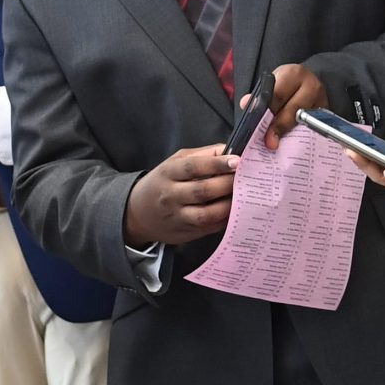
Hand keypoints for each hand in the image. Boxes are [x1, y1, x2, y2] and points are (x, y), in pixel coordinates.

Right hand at [123, 145, 238, 247]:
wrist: (137, 213)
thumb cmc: (162, 182)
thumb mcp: (174, 163)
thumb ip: (201, 156)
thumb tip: (228, 150)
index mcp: (168, 173)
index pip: (193, 167)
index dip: (216, 164)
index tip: (237, 161)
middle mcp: (170, 196)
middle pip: (202, 191)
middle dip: (227, 184)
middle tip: (247, 179)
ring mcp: (177, 217)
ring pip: (206, 215)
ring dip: (228, 206)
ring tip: (244, 197)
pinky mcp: (184, 234)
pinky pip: (209, 229)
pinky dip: (225, 220)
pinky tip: (236, 212)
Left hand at [263, 63, 327, 148]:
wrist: (308, 83)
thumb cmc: (286, 86)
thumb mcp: (272, 84)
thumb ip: (259, 96)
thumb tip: (246, 104)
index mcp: (293, 74)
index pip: (278, 95)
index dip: (268, 114)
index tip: (260, 131)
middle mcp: (311, 85)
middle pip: (294, 109)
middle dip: (280, 127)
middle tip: (270, 143)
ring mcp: (323, 100)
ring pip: (305, 120)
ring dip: (291, 134)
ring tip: (279, 145)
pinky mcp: (327, 114)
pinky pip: (314, 128)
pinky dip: (302, 137)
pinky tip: (292, 144)